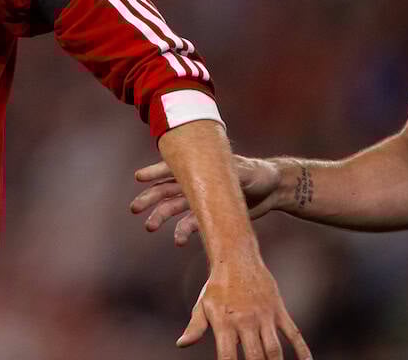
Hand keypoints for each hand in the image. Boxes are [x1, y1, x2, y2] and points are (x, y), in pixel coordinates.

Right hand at [130, 155, 280, 244]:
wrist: (272, 190)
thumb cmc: (257, 172)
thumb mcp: (244, 170)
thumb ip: (229, 173)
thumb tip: (221, 175)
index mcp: (198, 167)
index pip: (172, 168)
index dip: (155, 172)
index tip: (139, 178)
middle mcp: (194, 183)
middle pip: (165, 189)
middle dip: (149, 198)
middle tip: (135, 209)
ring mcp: (199, 200)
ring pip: (173, 208)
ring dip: (160, 217)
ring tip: (150, 227)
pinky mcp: (208, 216)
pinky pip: (190, 224)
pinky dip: (182, 232)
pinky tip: (178, 241)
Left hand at [179, 261, 310, 358]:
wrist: (236, 258)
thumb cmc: (217, 286)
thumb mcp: (203, 305)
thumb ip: (195, 327)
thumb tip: (181, 344)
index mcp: (224, 322)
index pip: (227, 356)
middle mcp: (245, 321)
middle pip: (254, 357)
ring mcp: (264, 316)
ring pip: (274, 349)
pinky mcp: (279, 310)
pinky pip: (294, 333)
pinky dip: (302, 349)